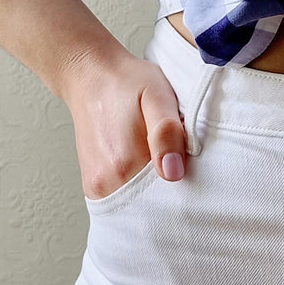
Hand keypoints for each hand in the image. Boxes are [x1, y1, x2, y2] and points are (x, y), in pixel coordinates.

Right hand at [58, 47, 187, 200]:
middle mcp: (106, 183)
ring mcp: (97, 188)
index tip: (194, 171)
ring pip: (138, 208)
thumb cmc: (126, 83)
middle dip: (172, 197)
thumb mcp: (156, 95)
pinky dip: (140, 193)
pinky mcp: (93, 186)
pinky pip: (124, 202)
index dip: (188, 191)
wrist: (90, 76)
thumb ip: (166, 132)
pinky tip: (147, 169)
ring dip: (155, 194)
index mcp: (124, 164)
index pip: (168, 202)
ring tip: (161, 163)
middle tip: (179, 163)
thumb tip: (172, 172)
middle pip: (152, 209)